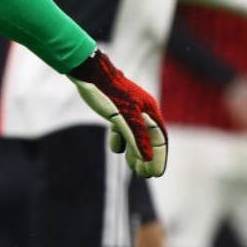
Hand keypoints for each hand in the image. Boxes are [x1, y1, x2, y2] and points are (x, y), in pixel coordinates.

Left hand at [68, 49, 167, 177]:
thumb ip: (136, 137)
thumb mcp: (122, 117)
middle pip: (149, 139)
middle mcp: (143, 111)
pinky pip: (123, 128)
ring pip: (136, 135)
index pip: (159, 140)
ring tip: (133, 168)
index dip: (159, 157)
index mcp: (149, 112)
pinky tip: (117, 149)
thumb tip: (148, 158)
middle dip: (147, 158)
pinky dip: (121, 140)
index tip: (156, 175)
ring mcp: (130, 109)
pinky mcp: (117, 108)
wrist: (88, 70)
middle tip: (144, 175)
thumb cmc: (106, 92)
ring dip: (135, 152)